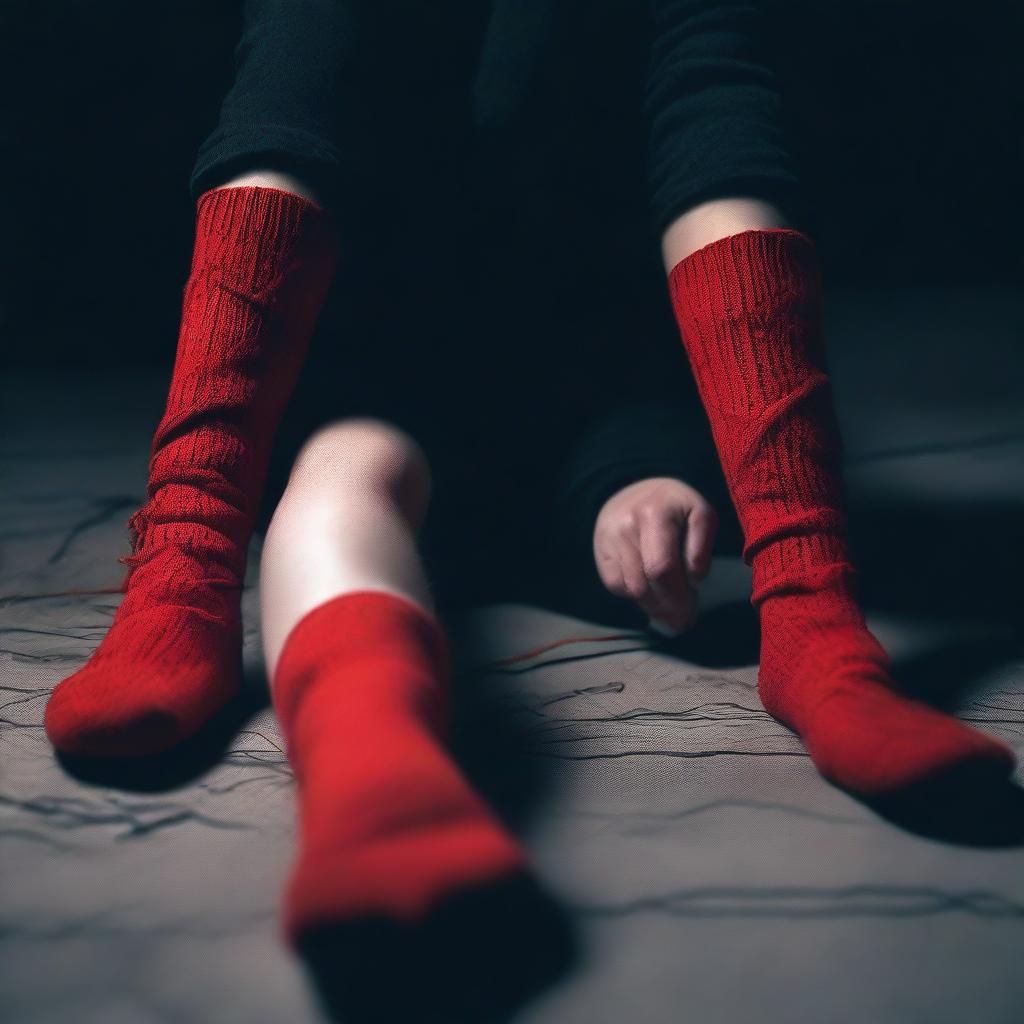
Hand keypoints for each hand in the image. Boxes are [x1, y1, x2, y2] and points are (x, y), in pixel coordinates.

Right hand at [593, 477, 717, 634]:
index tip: (690, 615)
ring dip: (652, 606)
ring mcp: (608, 538)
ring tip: (669, 608)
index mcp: (655, 513)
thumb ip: (702, 547)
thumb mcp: (701, 515)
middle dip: (666, 608)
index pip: (662, 568)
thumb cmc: (677, 508)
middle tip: (681, 621)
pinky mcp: (600, 550)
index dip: (677, 598)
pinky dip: (634, 595)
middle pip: (644, 584)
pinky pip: (615, 586)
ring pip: (630, 589)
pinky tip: (650, 590)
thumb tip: (692, 581)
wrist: (638, 490)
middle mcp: (626, 524)